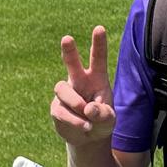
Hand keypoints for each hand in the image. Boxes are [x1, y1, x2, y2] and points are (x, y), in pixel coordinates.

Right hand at [50, 26, 115, 145]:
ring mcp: (66, 93)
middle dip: (69, 51)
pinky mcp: (56, 107)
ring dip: (75, 102)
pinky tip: (85, 126)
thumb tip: (88, 108)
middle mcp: (79, 81)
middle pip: (71, 63)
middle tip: (67, 39)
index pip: (98, 58)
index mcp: (97, 78)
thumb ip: (103, 114)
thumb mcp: (109, 119)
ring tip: (87, 116)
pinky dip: (74, 120)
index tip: (99, 28)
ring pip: (62, 89)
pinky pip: (61, 111)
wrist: (88, 138)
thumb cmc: (102, 122)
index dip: (98, 43)